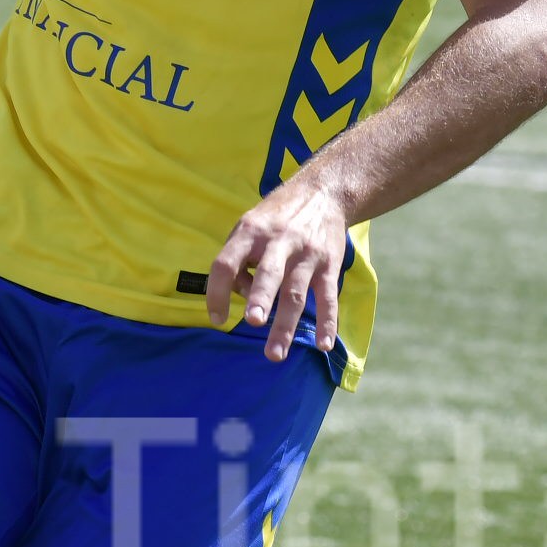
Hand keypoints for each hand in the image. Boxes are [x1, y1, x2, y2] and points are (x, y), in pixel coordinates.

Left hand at [205, 172, 349, 363]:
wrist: (323, 193)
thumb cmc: (275, 218)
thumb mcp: (249, 225)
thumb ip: (238, 259)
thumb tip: (238, 296)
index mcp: (250, 232)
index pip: (226, 263)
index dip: (217, 291)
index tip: (217, 319)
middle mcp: (278, 241)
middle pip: (268, 273)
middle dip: (261, 298)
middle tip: (253, 322)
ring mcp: (306, 254)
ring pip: (295, 293)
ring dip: (286, 325)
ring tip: (274, 354)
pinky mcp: (329, 265)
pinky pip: (328, 297)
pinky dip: (327, 322)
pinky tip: (323, 345)